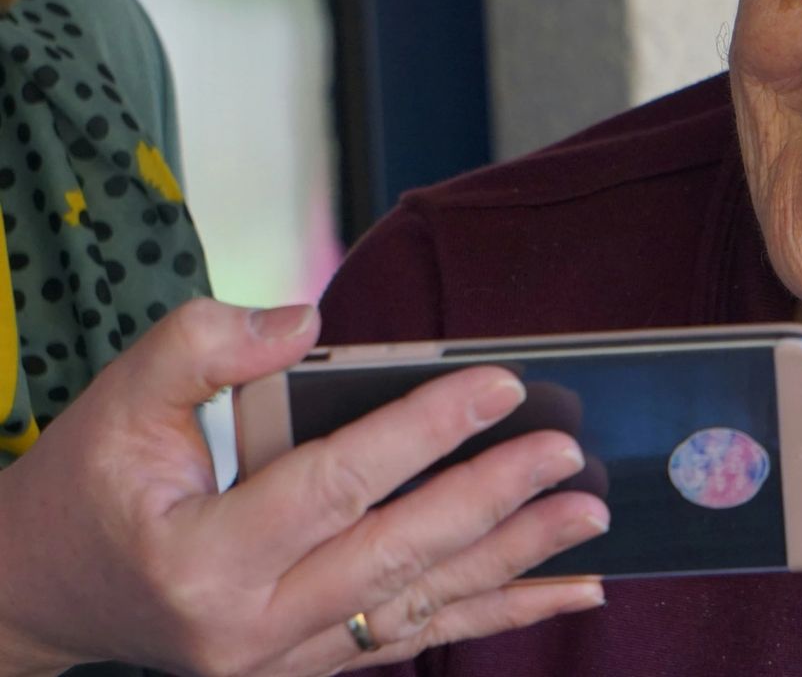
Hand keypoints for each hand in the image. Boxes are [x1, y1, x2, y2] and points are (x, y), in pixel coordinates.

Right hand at [0, 298, 607, 676]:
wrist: (41, 594)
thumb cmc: (86, 485)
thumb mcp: (121, 396)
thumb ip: (209, 343)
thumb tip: (308, 317)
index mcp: (204, 556)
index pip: (339, 481)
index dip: (425, 428)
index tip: (500, 383)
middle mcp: (250, 626)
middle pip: (398, 552)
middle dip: (493, 499)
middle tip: (567, 454)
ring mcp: (283, 659)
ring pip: (419, 604)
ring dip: (514, 563)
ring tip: (588, 521)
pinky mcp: (306, 663)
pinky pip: (411, 636)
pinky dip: (490, 614)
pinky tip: (557, 593)